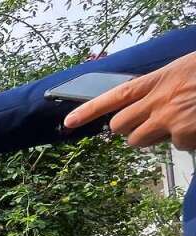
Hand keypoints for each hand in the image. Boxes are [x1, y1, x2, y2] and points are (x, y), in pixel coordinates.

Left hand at [64, 52, 195, 149]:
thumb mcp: (185, 71)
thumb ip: (163, 87)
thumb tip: (146, 105)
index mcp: (159, 80)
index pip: (115, 96)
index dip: (89, 110)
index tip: (69, 122)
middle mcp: (158, 101)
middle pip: (120, 127)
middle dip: (128, 129)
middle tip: (148, 123)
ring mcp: (170, 120)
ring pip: (142, 141)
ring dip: (155, 136)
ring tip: (182, 119)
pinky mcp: (184, 136)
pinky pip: (177, 146)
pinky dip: (189, 139)